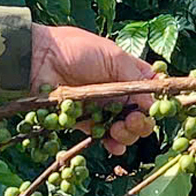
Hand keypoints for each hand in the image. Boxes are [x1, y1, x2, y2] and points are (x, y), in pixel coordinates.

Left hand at [32, 25, 161, 154]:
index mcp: (126, 71)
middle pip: (140, 113)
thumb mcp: (113, 56)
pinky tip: (115, 146)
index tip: (156, 109)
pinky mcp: (83, 120)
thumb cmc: (77, 50)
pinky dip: (112, 143)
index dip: (156, 101)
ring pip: (123, 127)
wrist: (39, 59)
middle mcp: (116, 91)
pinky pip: (102, 135)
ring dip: (128, 133)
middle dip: (141, 121)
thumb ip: (135, 78)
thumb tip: (152, 104)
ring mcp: (101, 106)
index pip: (149, 89)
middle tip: (134, 121)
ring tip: (121, 130)